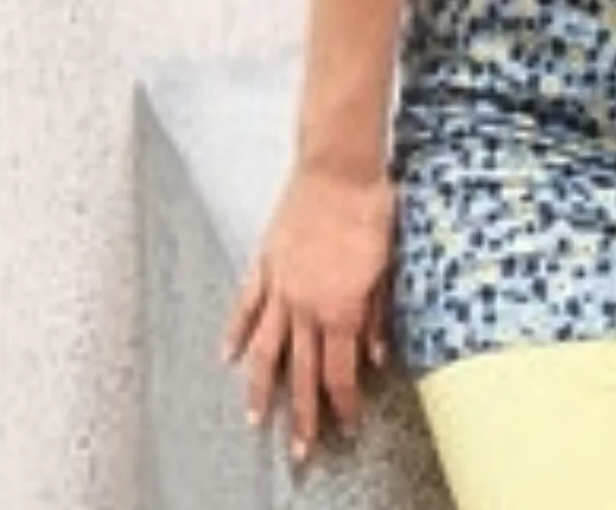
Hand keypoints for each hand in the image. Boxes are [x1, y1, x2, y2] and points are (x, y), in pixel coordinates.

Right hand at [220, 163, 396, 465]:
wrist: (339, 166)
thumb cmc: (370, 206)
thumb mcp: (386, 264)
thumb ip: (376, 314)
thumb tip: (375, 353)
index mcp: (339, 308)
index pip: (339, 371)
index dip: (343, 403)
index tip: (346, 424)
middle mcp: (305, 304)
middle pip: (300, 372)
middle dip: (302, 416)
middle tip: (301, 450)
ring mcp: (280, 285)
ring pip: (266, 349)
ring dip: (261, 388)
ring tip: (256, 419)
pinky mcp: (265, 262)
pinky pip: (247, 307)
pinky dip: (237, 333)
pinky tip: (229, 355)